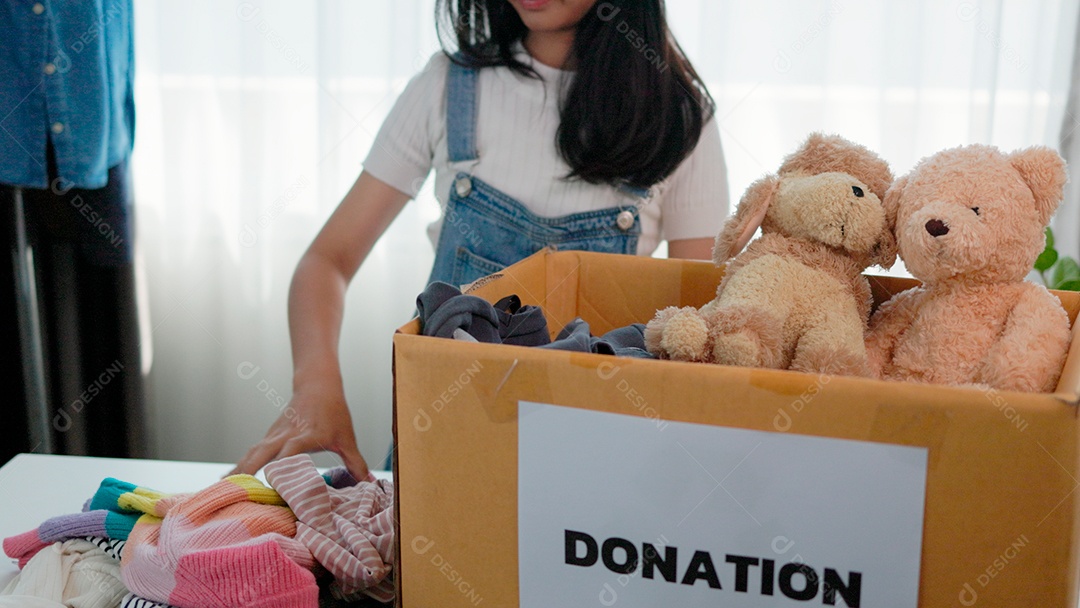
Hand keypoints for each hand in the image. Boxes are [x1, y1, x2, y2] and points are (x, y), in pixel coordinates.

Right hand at [230, 388, 370, 479]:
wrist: (317, 386)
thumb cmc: (334, 413)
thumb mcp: (347, 437)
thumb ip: (355, 461)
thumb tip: (367, 482)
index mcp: (307, 435)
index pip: (291, 451)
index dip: (282, 465)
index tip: (273, 484)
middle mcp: (286, 435)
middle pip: (263, 453)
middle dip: (249, 472)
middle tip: (237, 493)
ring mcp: (274, 435)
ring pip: (253, 453)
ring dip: (239, 471)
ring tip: (224, 490)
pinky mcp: (269, 437)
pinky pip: (251, 453)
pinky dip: (239, 466)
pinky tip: (227, 480)